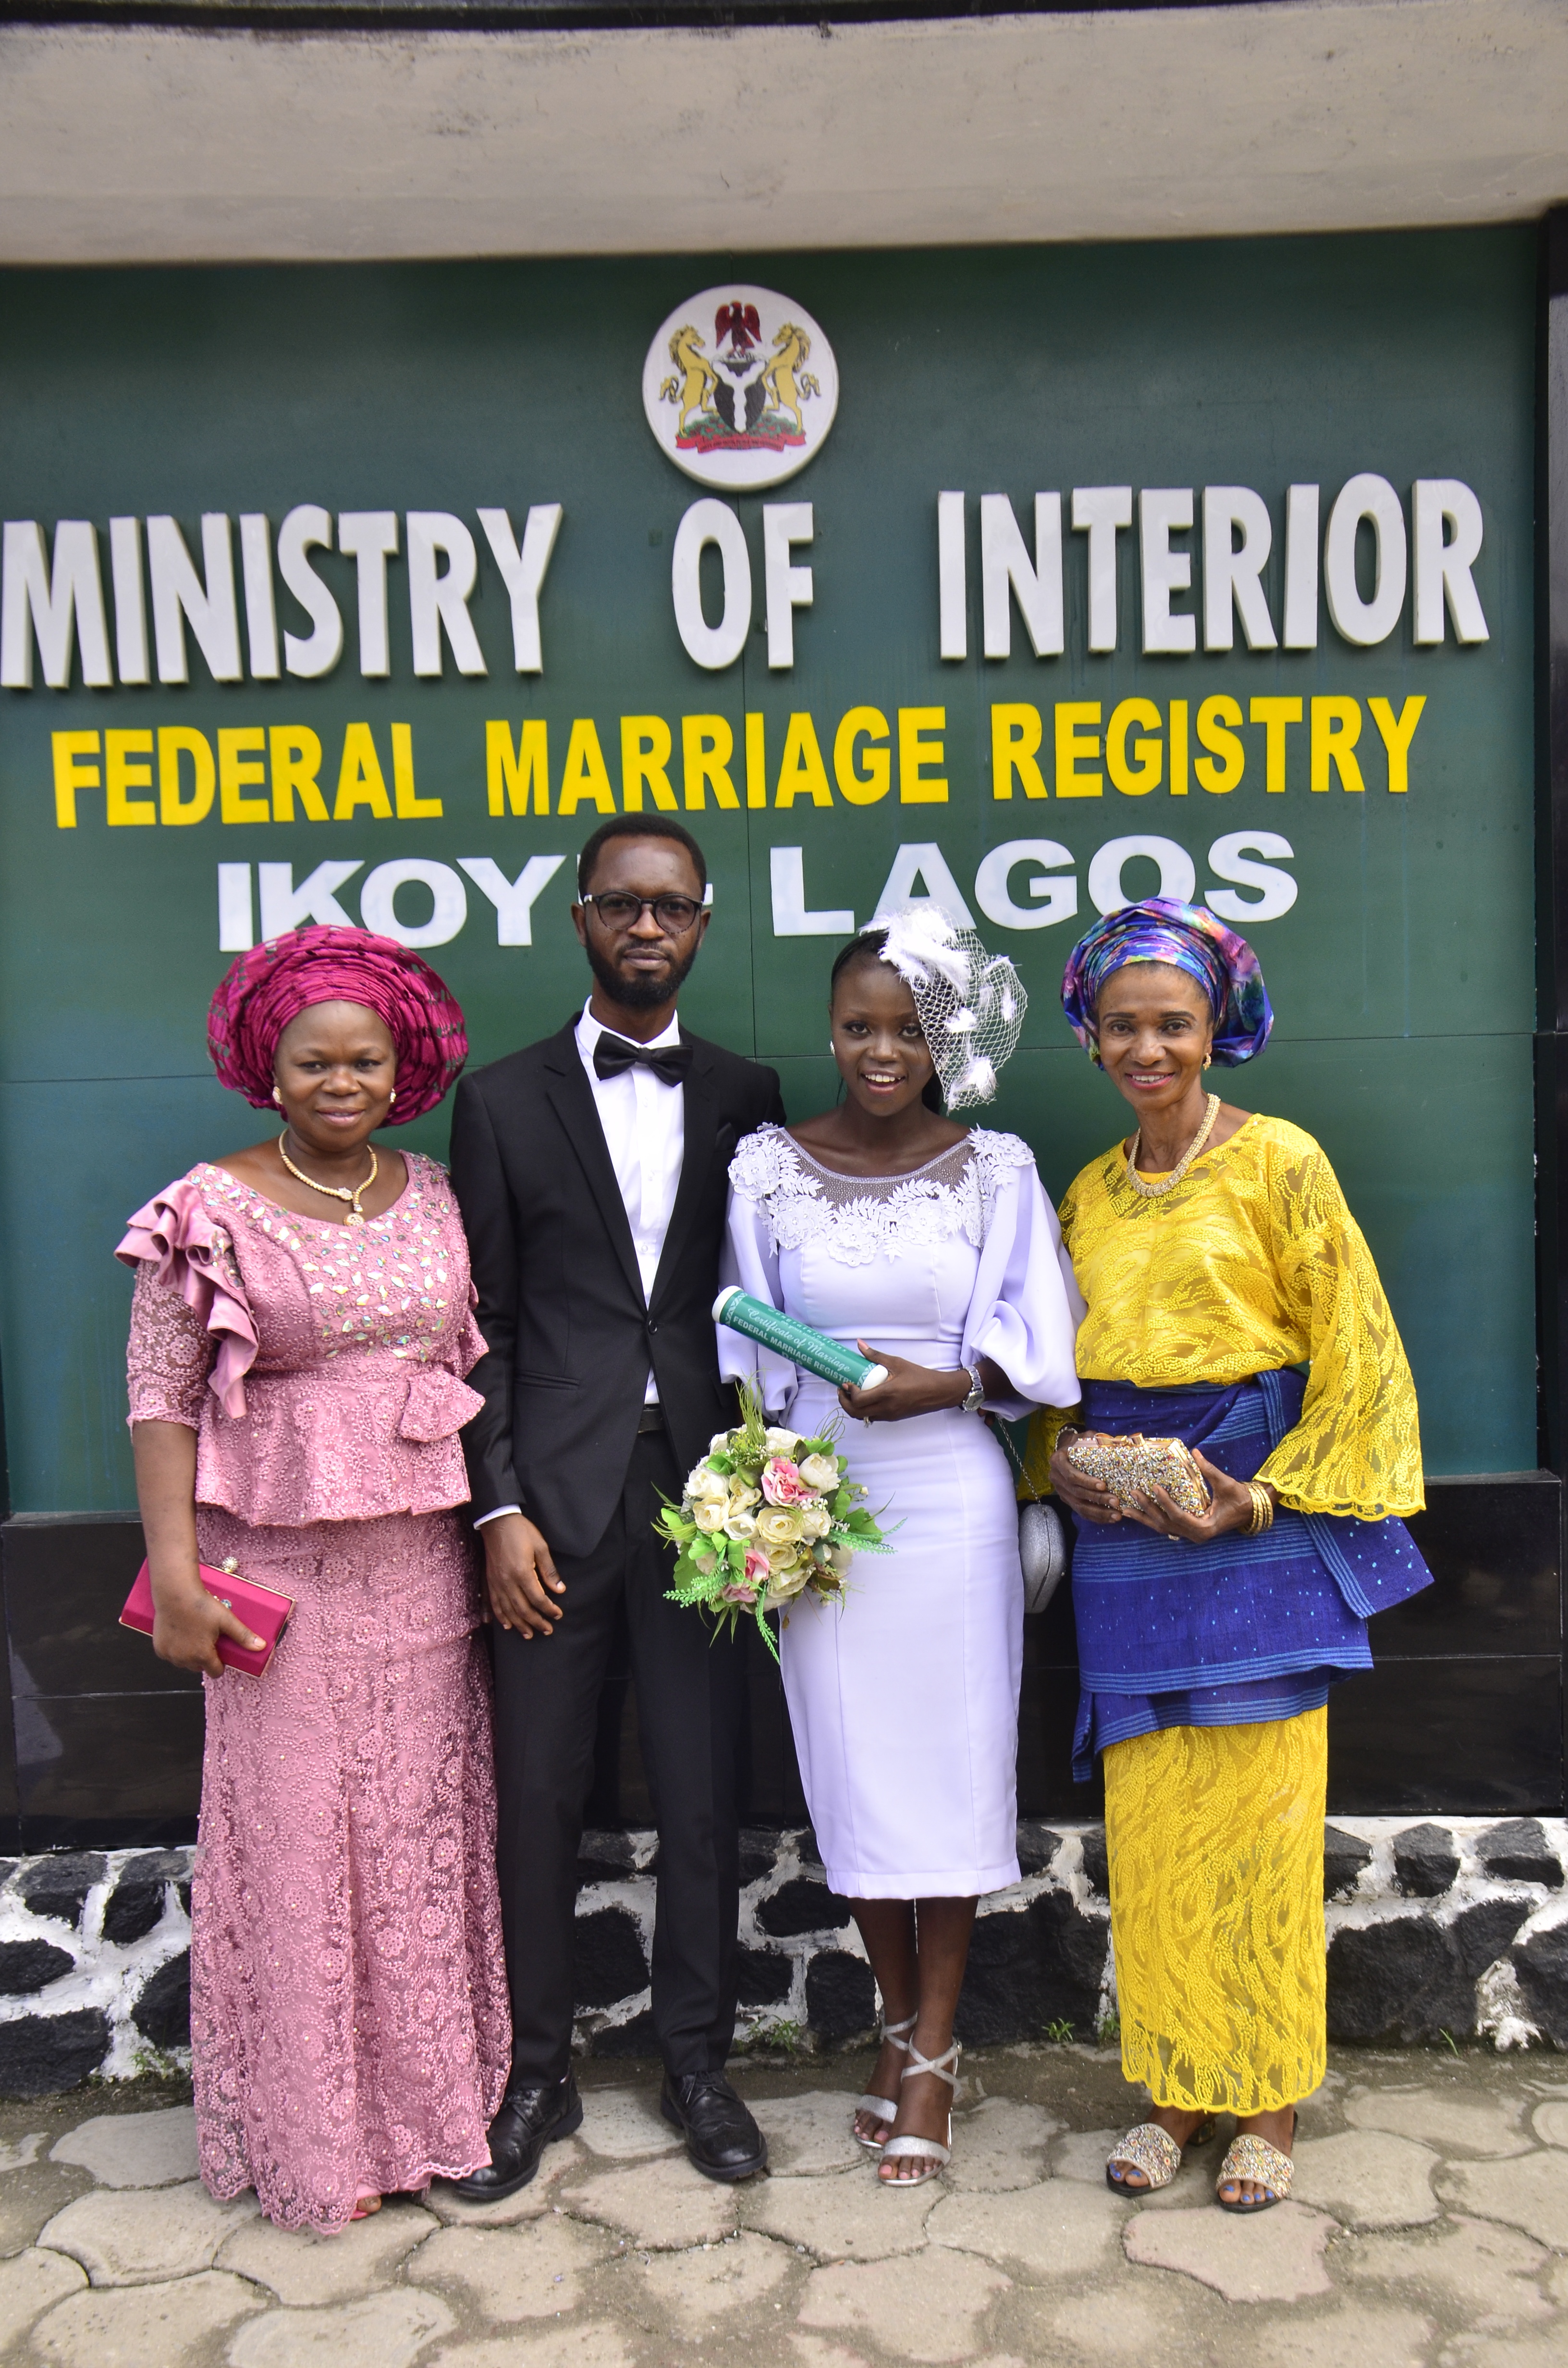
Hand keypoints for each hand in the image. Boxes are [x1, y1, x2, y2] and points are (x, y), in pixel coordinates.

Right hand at [150, 1568, 263, 1678]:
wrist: (175, 1593)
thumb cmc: (200, 1605)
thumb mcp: (226, 1619)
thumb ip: (243, 1636)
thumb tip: (261, 1647)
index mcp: (202, 1656)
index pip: (215, 1673)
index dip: (220, 1663)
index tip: (221, 1652)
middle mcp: (184, 1660)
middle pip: (199, 1667)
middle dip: (205, 1657)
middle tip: (207, 1638)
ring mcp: (170, 1655)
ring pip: (184, 1663)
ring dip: (189, 1654)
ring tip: (194, 1634)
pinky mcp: (159, 1648)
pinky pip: (170, 1655)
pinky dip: (176, 1649)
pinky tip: (181, 1633)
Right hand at [482, 1512, 564, 1636]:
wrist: (497, 1521)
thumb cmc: (521, 1531)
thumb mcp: (541, 1547)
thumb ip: (549, 1571)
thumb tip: (560, 1590)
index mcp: (522, 1572)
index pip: (538, 1599)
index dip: (549, 1609)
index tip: (558, 1614)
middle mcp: (507, 1581)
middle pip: (523, 1609)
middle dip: (537, 1622)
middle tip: (548, 1630)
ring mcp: (497, 1582)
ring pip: (508, 1611)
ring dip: (519, 1625)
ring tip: (529, 1635)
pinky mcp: (490, 1580)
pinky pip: (494, 1603)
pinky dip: (501, 1616)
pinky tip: (507, 1625)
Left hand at [838, 1343, 971, 1425]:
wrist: (939, 1392)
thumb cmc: (920, 1376)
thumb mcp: (898, 1363)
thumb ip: (876, 1356)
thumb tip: (860, 1344)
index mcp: (887, 1394)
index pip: (859, 1400)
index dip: (848, 1393)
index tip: (846, 1382)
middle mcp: (887, 1408)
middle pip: (856, 1413)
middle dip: (845, 1403)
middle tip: (843, 1390)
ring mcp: (890, 1415)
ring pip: (864, 1417)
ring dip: (854, 1408)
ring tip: (852, 1394)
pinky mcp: (894, 1417)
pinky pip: (874, 1417)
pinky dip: (865, 1410)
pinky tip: (866, 1398)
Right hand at [1049, 1433, 1123, 1526]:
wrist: (1067, 1450)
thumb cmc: (1079, 1443)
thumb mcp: (1086, 1437)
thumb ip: (1098, 1439)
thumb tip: (1118, 1443)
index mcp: (1058, 1461)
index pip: (1071, 1475)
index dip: (1087, 1482)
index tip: (1104, 1485)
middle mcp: (1055, 1477)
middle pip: (1077, 1493)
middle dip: (1097, 1499)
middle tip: (1116, 1501)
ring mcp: (1060, 1491)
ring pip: (1079, 1506)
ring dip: (1099, 1512)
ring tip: (1116, 1515)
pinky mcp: (1067, 1500)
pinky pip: (1081, 1512)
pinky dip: (1096, 1517)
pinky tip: (1109, 1519)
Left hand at [1121, 1451, 1272, 1541]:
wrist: (1249, 1511)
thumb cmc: (1239, 1498)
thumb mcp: (1226, 1484)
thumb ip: (1210, 1470)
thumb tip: (1196, 1452)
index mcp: (1205, 1528)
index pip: (1180, 1517)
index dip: (1166, 1503)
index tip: (1155, 1488)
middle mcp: (1195, 1535)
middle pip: (1166, 1524)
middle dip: (1148, 1509)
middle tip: (1133, 1493)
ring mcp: (1190, 1535)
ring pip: (1162, 1528)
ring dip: (1144, 1518)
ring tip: (1124, 1509)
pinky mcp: (1187, 1530)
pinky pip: (1166, 1526)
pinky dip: (1151, 1519)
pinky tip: (1137, 1513)